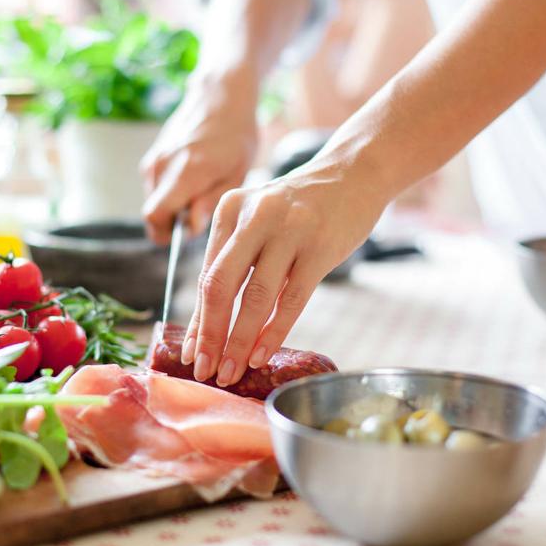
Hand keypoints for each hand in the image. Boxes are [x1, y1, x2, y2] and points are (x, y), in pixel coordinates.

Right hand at [140, 70, 259, 243]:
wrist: (220, 97)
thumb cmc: (236, 136)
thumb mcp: (236, 173)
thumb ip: (210, 202)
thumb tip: (190, 228)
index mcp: (185, 172)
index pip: (155, 216)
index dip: (166, 233)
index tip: (188, 233)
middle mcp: (162, 165)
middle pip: (153, 212)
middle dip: (173, 221)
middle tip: (201, 210)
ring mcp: (154, 159)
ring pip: (155, 200)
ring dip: (173, 205)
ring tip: (201, 189)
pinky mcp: (153, 155)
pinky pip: (156, 186)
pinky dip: (170, 191)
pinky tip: (193, 177)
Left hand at [181, 153, 386, 385]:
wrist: (353, 173)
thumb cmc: (300, 207)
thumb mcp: (258, 218)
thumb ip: (235, 259)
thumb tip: (210, 322)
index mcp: (230, 210)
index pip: (207, 275)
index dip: (198, 319)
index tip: (192, 353)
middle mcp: (254, 217)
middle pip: (222, 286)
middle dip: (210, 335)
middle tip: (206, 370)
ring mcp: (289, 231)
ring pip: (256, 298)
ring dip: (240, 341)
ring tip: (232, 371)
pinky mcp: (320, 247)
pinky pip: (291, 300)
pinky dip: (273, 332)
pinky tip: (261, 354)